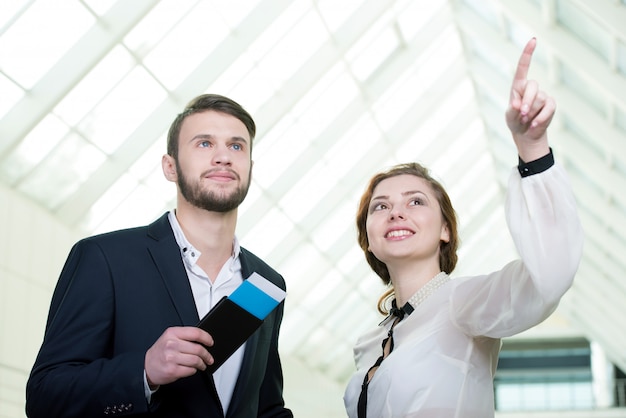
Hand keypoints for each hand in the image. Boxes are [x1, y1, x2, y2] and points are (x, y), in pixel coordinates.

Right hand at [145, 326, 213, 387]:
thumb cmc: (161, 351)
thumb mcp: (169, 337)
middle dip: (207, 355)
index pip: (196, 333)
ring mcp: (171, 358)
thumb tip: (204, 340)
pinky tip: (192, 369)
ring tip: (202, 364)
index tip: (211, 342)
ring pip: (196, 360)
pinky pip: (190, 370)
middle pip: (198, 349)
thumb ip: (184, 336)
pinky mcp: (172, 370)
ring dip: (202, 364)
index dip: (207, 338)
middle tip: (209, 358)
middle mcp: (171, 344)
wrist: (147, 366)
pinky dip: (194, 370)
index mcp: (172, 333)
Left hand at [505, 38, 553, 161]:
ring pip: (540, 99)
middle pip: (533, 87)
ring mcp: (542, 95)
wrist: (526, 133)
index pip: (523, 68)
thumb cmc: (515, 121)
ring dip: (532, 112)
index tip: (533, 40)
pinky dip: (541, 118)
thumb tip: (519, 105)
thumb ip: (513, 110)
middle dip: (527, 101)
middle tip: (522, 114)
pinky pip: (549, 108)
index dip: (528, 54)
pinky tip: (534, 124)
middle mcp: (531, 88)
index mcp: (518, 86)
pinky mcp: (551, 104)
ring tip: (526, 120)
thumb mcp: (510, 117)